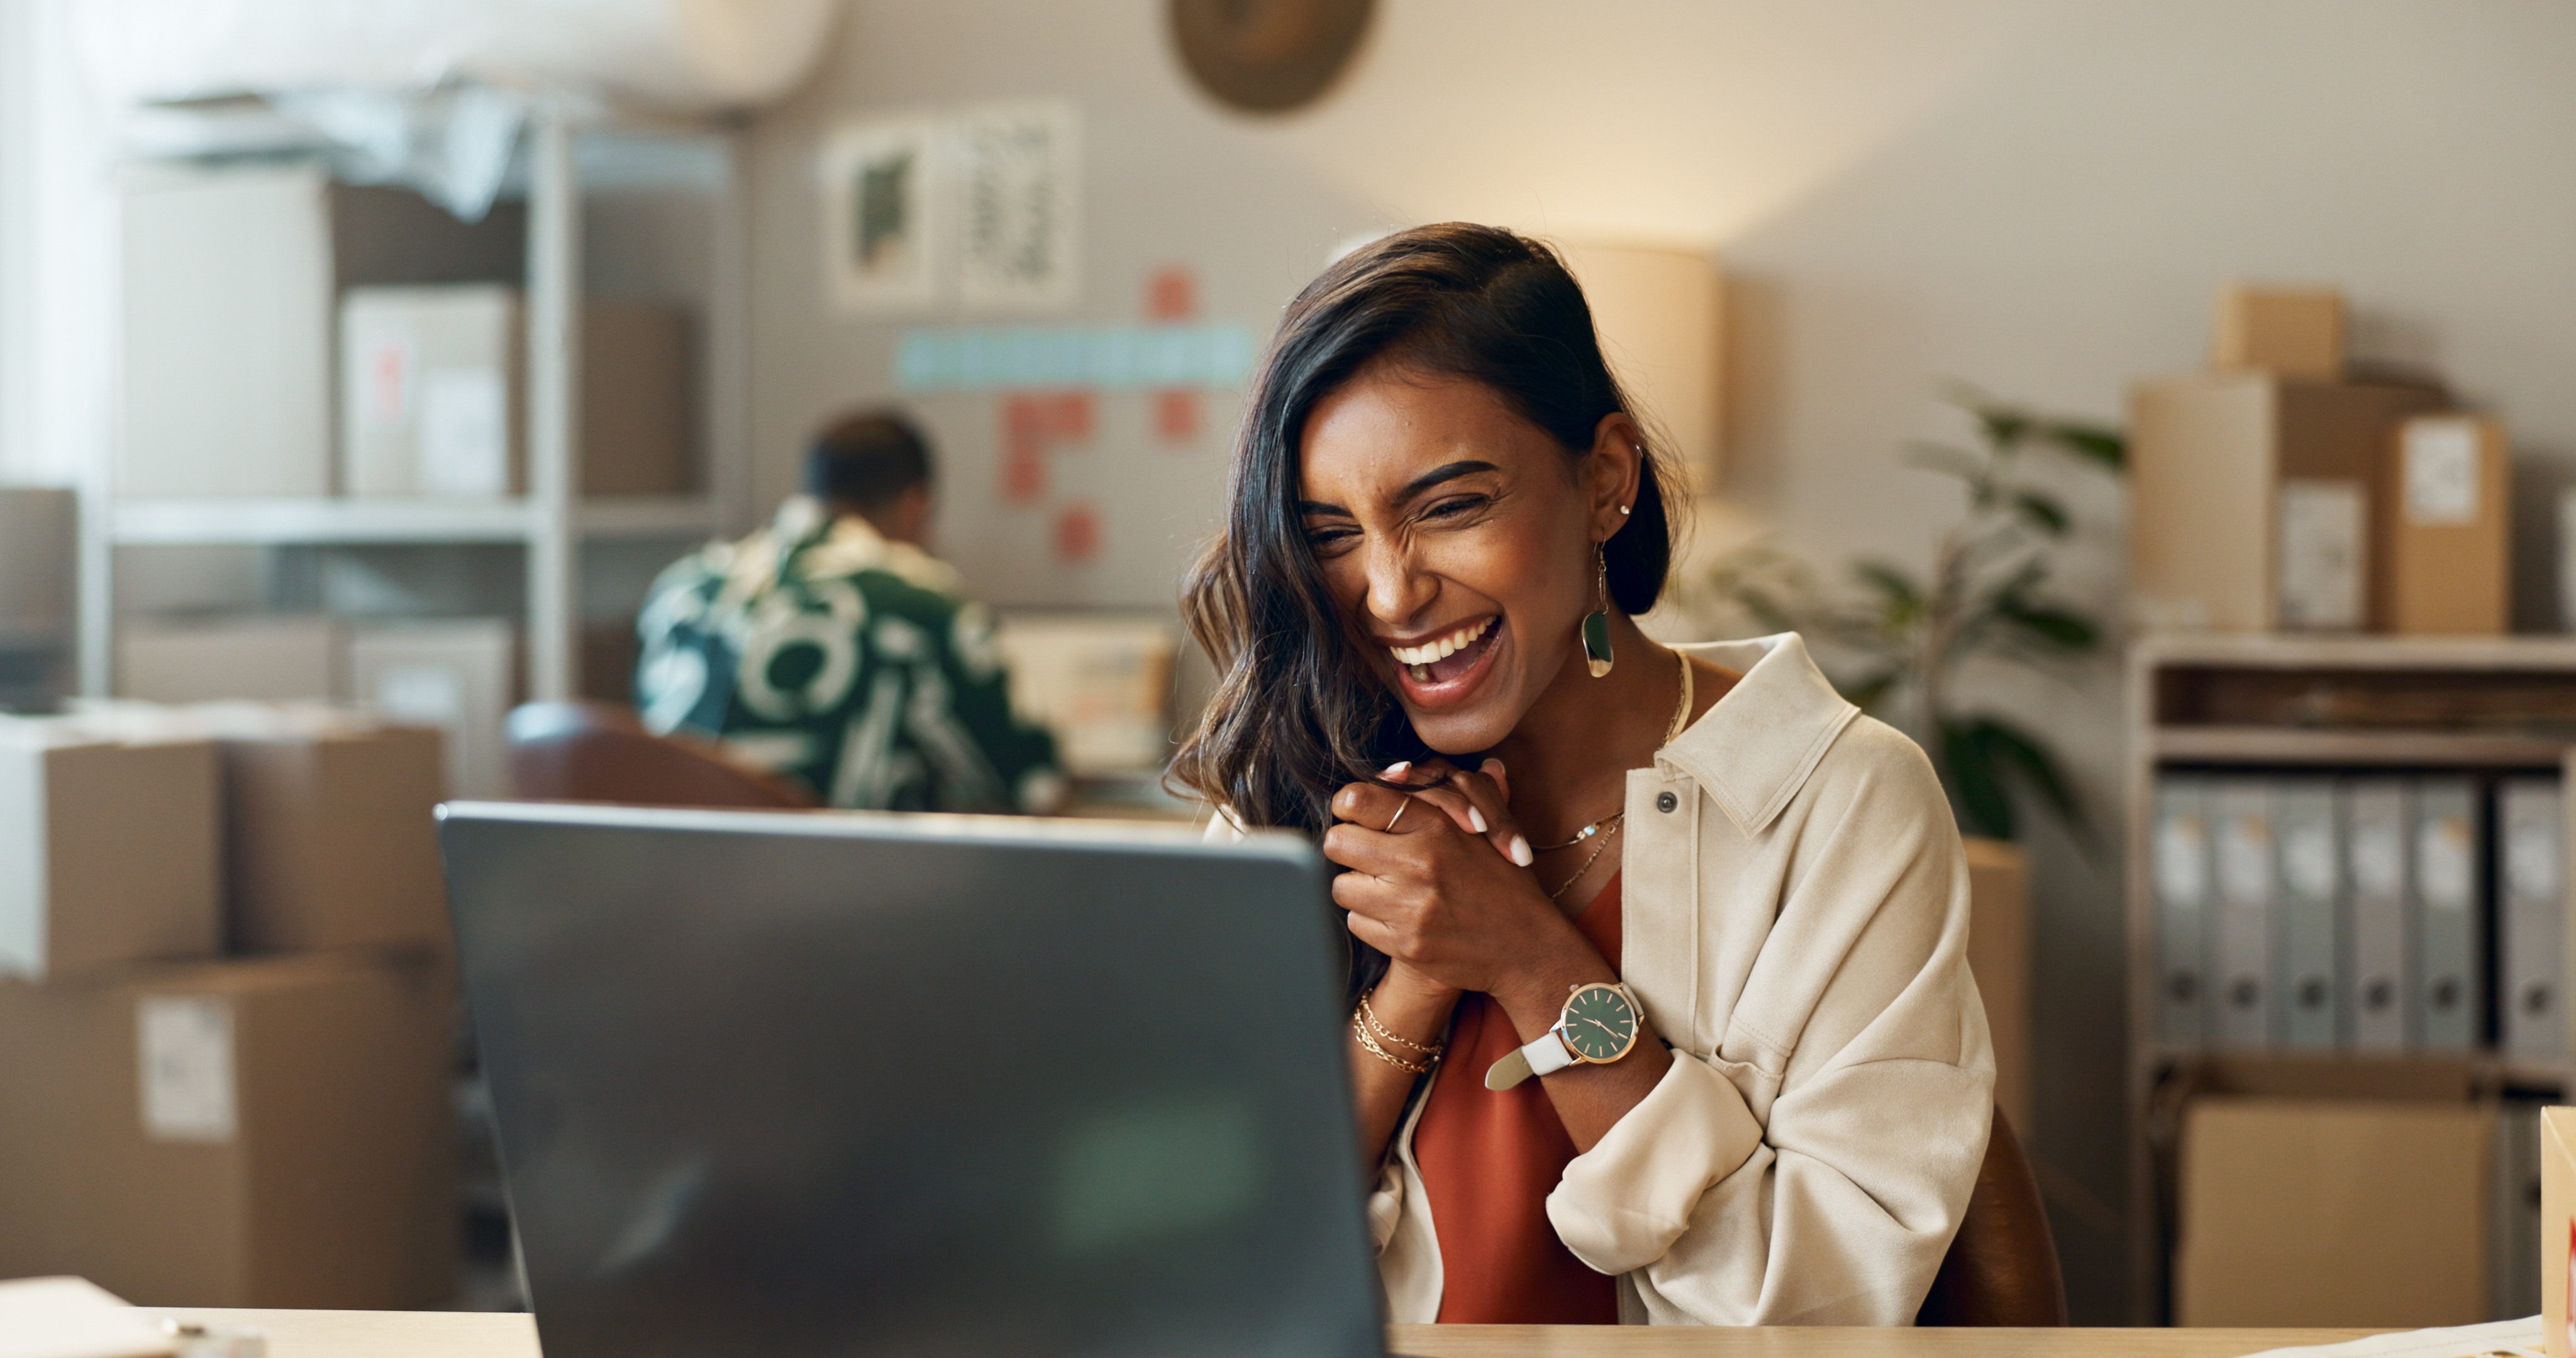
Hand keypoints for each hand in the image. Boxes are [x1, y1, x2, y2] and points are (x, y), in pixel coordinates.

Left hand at [1324, 761, 1596, 998]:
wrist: (1527, 948)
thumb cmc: (1504, 883)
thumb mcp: (1486, 828)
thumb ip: (1444, 795)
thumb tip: (1401, 767)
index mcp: (1437, 826)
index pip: (1356, 800)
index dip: (1349, 807)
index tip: (1357, 816)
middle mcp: (1420, 863)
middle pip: (1337, 842)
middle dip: (1348, 847)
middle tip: (1366, 855)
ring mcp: (1410, 907)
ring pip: (1341, 886)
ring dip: (1358, 887)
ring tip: (1385, 889)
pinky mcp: (1404, 944)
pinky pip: (1356, 922)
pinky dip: (1370, 920)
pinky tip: (1397, 917)